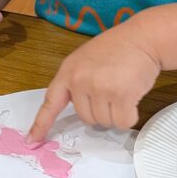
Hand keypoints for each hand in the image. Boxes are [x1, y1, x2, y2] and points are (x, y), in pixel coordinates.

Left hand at [28, 25, 161, 141]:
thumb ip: (77, 81)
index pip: (51, 102)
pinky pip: (123, 122)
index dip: (42, 123)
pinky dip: (130, 115)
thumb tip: (80, 108)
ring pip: (105, 122)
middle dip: (101, 110)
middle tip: (112, 88)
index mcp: (69, 71)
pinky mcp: (121, 95)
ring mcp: (100, 87)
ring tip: (123, 88)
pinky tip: (133, 95)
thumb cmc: (118, 48)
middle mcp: (80, 80)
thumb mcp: (87, 59)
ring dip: (117, 112)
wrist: (143, 37)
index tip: (33, 140)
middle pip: (86, 118)